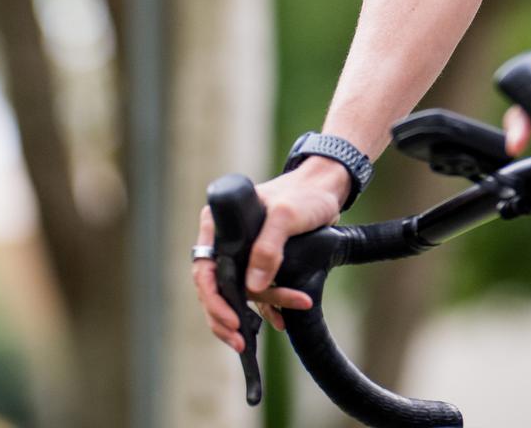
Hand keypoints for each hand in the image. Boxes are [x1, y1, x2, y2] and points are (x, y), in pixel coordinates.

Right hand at [192, 159, 348, 349]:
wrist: (326, 190)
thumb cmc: (304, 194)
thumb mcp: (286, 215)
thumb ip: (268, 247)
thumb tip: (252, 286)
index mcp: (218, 223)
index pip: (204, 269)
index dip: (213, 299)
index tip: (231, 321)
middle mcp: (225, 240)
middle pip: (215, 288)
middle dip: (227, 317)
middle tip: (241, 341)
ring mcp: (241, 253)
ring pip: (237, 294)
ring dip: (252, 316)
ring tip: (276, 326)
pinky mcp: (259, 263)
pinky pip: (256, 294)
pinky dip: (267, 311)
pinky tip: (281, 321)